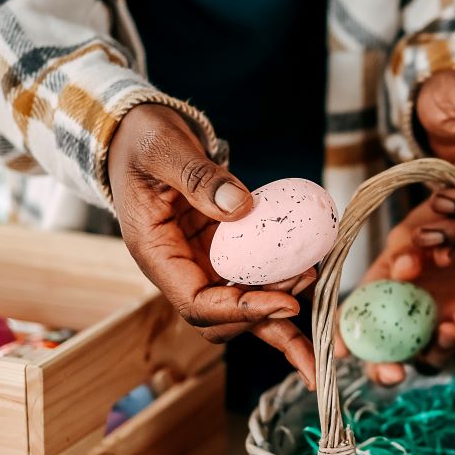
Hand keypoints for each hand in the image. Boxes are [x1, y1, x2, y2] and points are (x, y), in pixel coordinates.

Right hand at [108, 103, 315, 385]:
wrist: (139, 133)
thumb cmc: (142, 138)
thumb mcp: (163, 147)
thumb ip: (197, 176)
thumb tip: (240, 206)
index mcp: (156, 253)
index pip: (197, 303)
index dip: (242, 310)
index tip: (286, 303)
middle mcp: (179, 267)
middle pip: (222, 318)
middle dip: (265, 321)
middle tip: (307, 304)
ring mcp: (202, 260)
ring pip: (241, 303)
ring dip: (278, 309)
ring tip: (315, 288)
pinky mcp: (223, 248)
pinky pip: (252, 274)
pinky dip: (280, 279)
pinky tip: (311, 274)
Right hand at [336, 205, 454, 384]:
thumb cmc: (443, 222)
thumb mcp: (418, 227)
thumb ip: (405, 248)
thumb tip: (402, 271)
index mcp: (380, 294)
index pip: (352, 322)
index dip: (343, 339)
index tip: (343, 350)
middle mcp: (402, 318)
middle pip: (384, 357)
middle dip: (383, 371)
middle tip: (393, 371)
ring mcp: (433, 327)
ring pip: (426, 359)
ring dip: (433, 352)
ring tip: (447, 330)